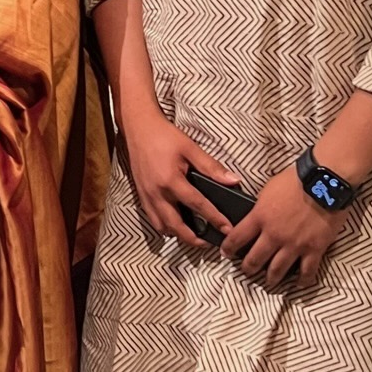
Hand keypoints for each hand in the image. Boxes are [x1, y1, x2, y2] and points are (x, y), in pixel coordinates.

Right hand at [117, 107, 242, 249]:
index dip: (214, 218)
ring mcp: (147, 196)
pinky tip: (175, 224)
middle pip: (176, 225)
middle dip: (193, 238)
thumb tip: (233, 180)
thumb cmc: (165, 136)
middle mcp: (157, 192)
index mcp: (171, 180)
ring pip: (161, 226)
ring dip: (177, 234)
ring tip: (192, 236)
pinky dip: (164, 226)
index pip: (197, 205)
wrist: (139, 129)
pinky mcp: (141, 195)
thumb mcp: (190, 148)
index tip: (228, 229)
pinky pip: (152, 219)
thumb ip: (211, 167)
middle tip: (208, 243)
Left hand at [222, 167, 347, 290]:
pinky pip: (307, 271)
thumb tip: (255, 215)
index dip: (228, 249)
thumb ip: (260, 207)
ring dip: (271, 278)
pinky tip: (299, 284)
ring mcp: (294, 244)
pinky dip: (302, 280)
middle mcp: (274, 235)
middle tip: (247, 271)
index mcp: (259, 217)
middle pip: (254, 260)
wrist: (324, 181)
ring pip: (277, 270)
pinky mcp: (314, 249)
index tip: (226, 254)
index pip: (236, 238)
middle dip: (248, 268)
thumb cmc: (296, 180)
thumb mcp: (268, 190)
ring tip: (270, 281)